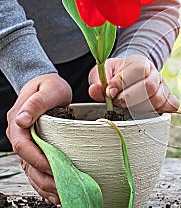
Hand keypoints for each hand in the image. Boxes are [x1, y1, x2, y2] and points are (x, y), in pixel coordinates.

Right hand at [6, 73, 71, 204]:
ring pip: (31, 170)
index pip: (24, 147)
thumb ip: (36, 104)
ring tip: (60, 196)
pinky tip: (53, 193)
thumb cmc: (49, 86)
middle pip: (27, 163)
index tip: (55, 167)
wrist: (47, 85)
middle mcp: (19, 136)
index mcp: (18, 123)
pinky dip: (43, 182)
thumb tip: (22, 120)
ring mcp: (26, 143)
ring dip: (44, 185)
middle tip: (62, 188)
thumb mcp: (48, 90)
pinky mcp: (35, 148)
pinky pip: (35, 168)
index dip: (38, 159)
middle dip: (44, 178)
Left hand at [88, 55, 178, 111]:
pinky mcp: (169, 99)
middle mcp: (155, 73)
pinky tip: (145, 111)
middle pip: (149, 87)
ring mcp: (163, 86)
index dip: (122, 83)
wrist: (131, 75)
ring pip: (158, 99)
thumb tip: (95, 90)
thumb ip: (98, 81)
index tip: (110, 92)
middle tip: (118, 101)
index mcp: (140, 62)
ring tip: (129, 107)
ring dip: (140, 107)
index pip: (138, 70)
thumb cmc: (116, 75)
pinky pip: (172, 106)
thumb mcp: (104, 73)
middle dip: (129, 98)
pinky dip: (159, 111)